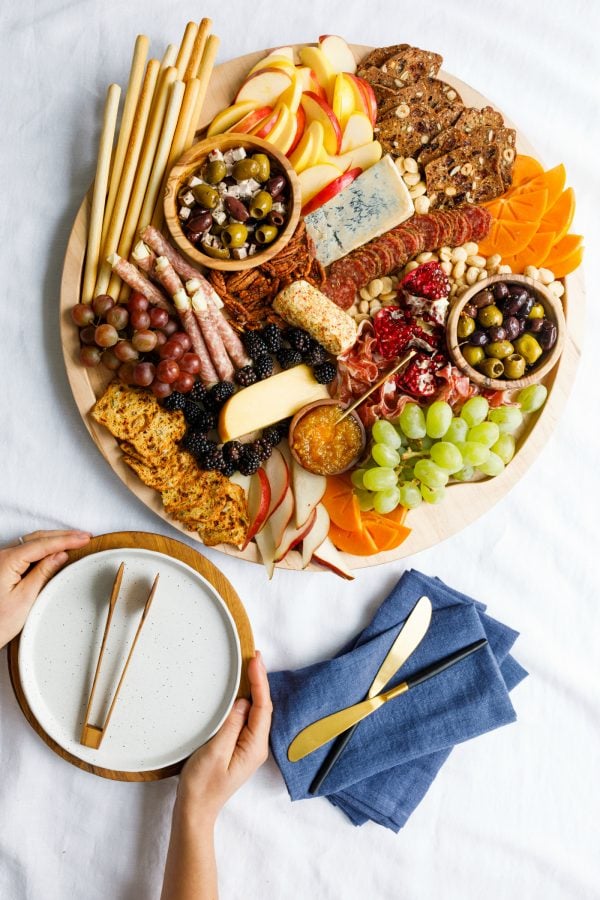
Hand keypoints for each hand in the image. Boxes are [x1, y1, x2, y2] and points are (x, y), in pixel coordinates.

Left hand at [0, 530, 90, 648]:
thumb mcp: (25, 599)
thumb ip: (43, 573)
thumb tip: (60, 555)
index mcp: (6, 561)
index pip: (42, 544)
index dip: (66, 539)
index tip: (84, 538)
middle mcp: (1, 556)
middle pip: (37, 538)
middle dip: (62, 535)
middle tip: (84, 537)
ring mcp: (0, 561)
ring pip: (31, 542)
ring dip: (53, 540)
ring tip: (74, 540)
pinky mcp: (1, 567)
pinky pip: (25, 551)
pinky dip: (42, 548)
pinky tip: (53, 551)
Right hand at [178, 651, 271, 823]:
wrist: (195, 810)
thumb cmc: (202, 785)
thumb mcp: (215, 752)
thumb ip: (232, 725)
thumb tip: (243, 701)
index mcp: (254, 747)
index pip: (263, 707)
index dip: (260, 681)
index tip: (256, 660)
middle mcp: (256, 746)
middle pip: (263, 706)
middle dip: (260, 680)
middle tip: (254, 656)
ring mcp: (248, 747)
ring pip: (255, 711)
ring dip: (254, 689)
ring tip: (249, 667)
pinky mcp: (238, 747)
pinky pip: (247, 718)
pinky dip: (245, 701)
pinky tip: (240, 692)